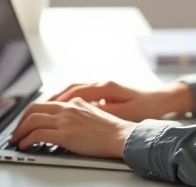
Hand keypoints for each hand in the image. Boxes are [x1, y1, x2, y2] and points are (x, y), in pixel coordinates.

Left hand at [9, 98, 134, 158]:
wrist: (121, 136)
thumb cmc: (112, 130)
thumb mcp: (93, 114)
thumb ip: (78, 114)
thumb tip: (67, 123)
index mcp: (74, 102)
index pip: (46, 103)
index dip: (31, 113)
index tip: (26, 121)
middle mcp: (67, 108)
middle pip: (34, 109)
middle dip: (20, 121)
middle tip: (16, 131)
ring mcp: (65, 120)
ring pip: (32, 121)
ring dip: (19, 132)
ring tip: (16, 141)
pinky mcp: (64, 134)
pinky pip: (37, 135)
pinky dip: (26, 140)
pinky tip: (24, 146)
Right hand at [49, 80, 193, 121]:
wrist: (160, 99)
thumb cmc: (146, 106)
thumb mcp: (125, 112)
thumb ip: (104, 112)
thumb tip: (85, 113)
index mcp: (105, 87)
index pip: (74, 93)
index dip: (57, 102)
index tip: (42, 111)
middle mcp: (101, 83)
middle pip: (70, 89)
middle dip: (51, 100)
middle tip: (34, 112)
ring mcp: (102, 86)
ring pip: (74, 90)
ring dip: (58, 99)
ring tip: (43, 110)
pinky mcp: (105, 91)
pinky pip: (81, 93)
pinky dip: (68, 100)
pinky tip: (63, 109)